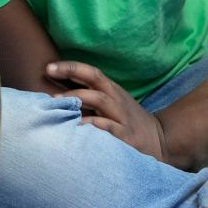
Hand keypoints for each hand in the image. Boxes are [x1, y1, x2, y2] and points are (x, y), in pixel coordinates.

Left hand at [47, 61, 168, 161]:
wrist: (159, 140)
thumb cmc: (126, 121)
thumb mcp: (111, 104)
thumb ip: (89, 97)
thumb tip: (55, 93)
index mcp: (112, 90)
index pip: (91, 73)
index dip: (71, 67)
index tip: (48, 68)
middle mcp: (116, 100)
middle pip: (95, 85)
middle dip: (71, 84)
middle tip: (49, 92)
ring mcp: (122, 117)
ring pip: (101, 102)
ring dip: (79, 101)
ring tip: (59, 107)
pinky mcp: (127, 136)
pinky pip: (109, 128)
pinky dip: (95, 126)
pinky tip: (80, 128)